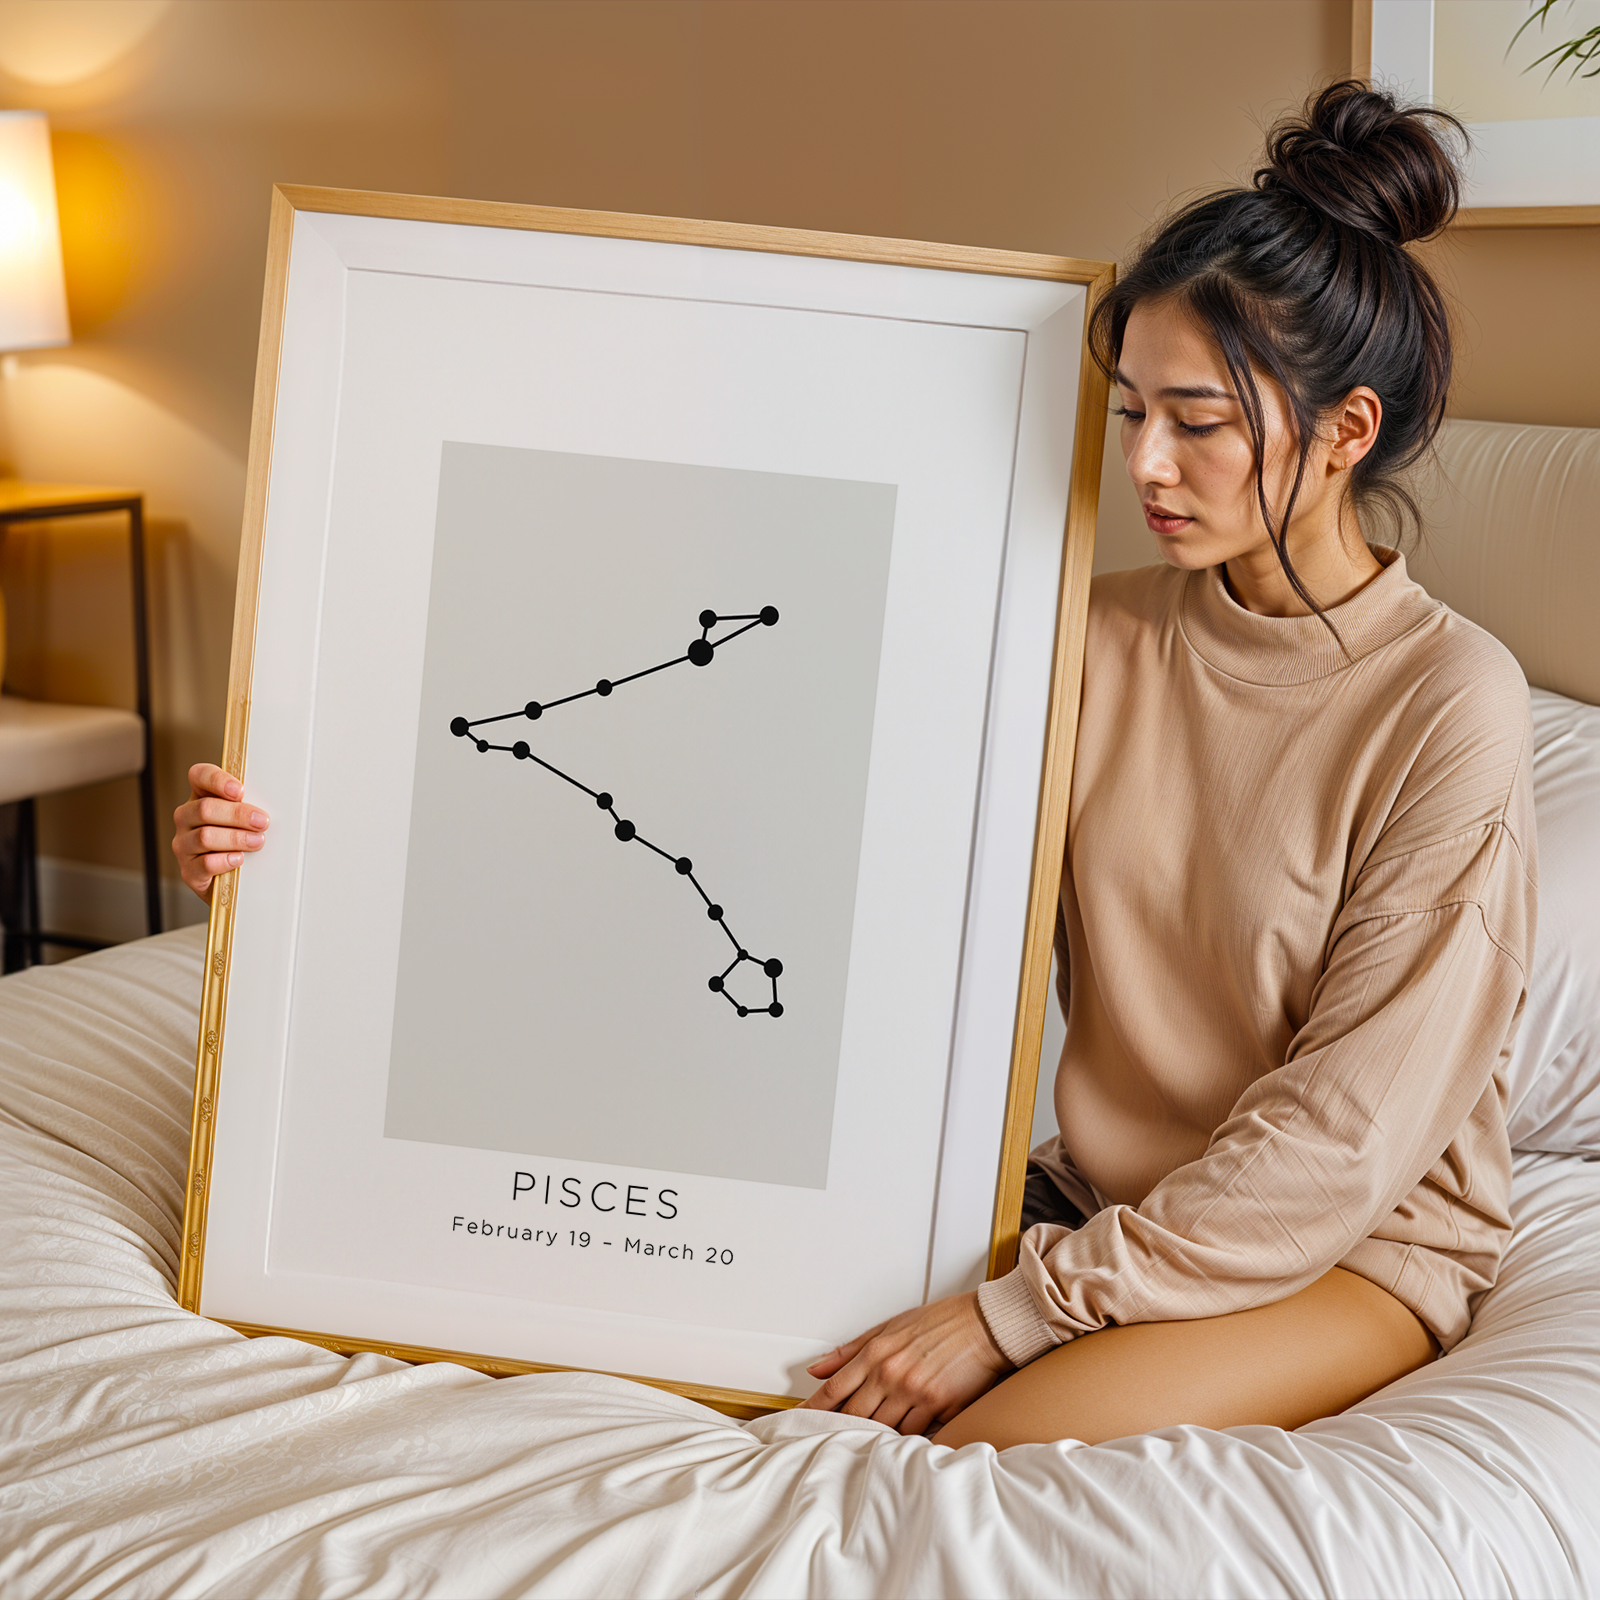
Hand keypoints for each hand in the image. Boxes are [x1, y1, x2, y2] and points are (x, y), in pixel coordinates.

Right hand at [171, 763, 269, 902]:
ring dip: (236, 838)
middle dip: (237, 814)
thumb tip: (274, 807)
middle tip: (262, 822)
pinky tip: (239, 859)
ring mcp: (184, 845)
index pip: (199, 776)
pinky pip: (204, 864)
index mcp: (200, 797)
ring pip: (205, 836)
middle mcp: (186, 818)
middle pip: (205, 808)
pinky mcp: (188, 871)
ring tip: (258, 842)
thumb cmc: (241, 841)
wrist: (230, 882)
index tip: (240, 791)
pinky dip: (224, 861)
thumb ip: (250, 807)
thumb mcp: (245, 820)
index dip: (217, 780)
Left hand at [800, 1291, 1012, 1435]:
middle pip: (852, 1415)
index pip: (834, 1389)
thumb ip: (850, 1351)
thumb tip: (817, 1367)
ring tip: (862, 1445)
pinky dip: (902, 1438)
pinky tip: (897, 1441)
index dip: (812, 1410)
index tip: (798, 1422)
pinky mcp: (938, 1406)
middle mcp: (891, 1373)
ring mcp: (914, 1392)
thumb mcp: (889, 1328)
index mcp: (876, 1352)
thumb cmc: (940, 1324)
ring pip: (881, 1428)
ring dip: (871, 1436)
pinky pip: (912, 1433)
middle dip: (838, 1429)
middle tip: (826, 1441)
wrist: (984, 1325)